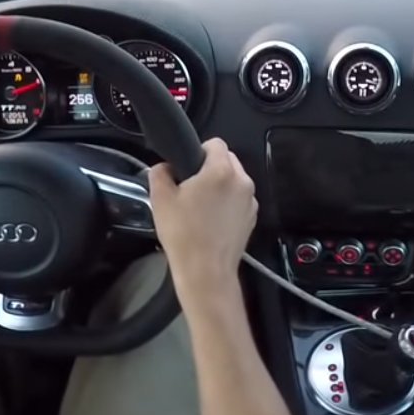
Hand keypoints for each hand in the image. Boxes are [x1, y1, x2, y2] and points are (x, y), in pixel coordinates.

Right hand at [148, 138, 257, 296]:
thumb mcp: (160, 199)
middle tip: (190, 186)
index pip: (215, 143)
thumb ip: (160, 173)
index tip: (187, 168)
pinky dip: (229, 202)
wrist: (206, 272)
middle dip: (210, 167)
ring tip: (201, 205)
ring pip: (235, 179)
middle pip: (227, 159)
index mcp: (222, 170)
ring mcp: (251, 200)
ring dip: (221, 184)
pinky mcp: (253, 217)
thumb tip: (165, 167)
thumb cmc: (182, 233)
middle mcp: (242, 181)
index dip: (198, 150)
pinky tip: (212, 220)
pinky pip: (240, 198)